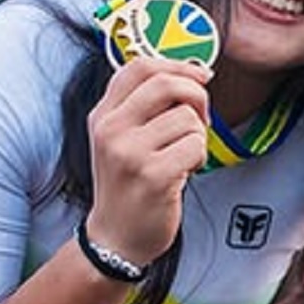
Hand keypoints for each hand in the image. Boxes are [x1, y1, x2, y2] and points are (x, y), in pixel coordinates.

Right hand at [86, 56, 210, 265]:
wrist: (115, 239)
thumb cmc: (127, 186)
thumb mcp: (120, 139)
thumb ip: (142, 105)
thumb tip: (192, 72)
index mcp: (102, 115)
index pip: (140, 66)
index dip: (177, 65)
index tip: (200, 76)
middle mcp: (110, 130)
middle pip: (166, 83)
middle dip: (197, 96)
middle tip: (201, 119)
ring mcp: (129, 153)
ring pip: (187, 118)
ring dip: (198, 136)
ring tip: (183, 156)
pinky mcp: (152, 176)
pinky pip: (195, 146)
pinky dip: (199, 158)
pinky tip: (185, 172)